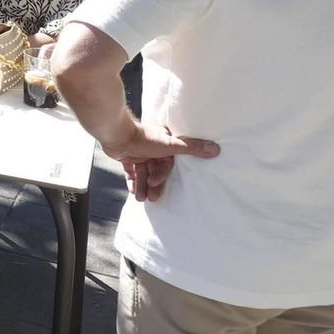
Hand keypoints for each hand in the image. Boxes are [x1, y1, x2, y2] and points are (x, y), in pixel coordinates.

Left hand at [102, 118, 218, 201]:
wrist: (117, 135)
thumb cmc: (145, 138)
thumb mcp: (172, 144)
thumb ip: (192, 148)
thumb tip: (216, 149)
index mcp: (165, 145)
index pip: (167, 165)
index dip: (162, 176)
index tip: (154, 183)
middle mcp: (153, 150)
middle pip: (156, 172)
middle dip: (153, 185)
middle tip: (152, 198)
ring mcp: (139, 154)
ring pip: (144, 174)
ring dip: (142, 186)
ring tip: (140, 198)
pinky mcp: (127, 157)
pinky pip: (132, 173)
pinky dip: (133, 182)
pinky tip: (133, 192)